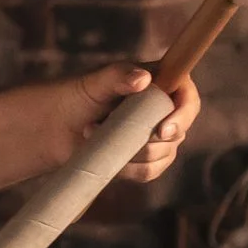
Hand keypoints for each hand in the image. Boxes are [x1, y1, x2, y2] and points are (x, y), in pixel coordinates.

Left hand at [49, 59, 201, 185]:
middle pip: (177, 133)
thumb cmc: (79, 96)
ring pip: (163, 156)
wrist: (59, 126)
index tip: (162, 130)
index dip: (182, 116)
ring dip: (129, 152)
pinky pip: (149, 172)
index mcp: (163, 84)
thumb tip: (144, 79)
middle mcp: (166, 111)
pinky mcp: (146, 160)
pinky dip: (127, 168)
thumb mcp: (96, 83)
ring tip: (95, 133)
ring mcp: (158, 138)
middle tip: (105, 124)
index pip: (189, 100)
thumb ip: (118, 76)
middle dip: (145, 138)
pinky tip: (108, 155)